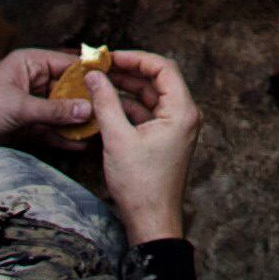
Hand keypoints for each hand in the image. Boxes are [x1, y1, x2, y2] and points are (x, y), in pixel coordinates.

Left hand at [0, 45, 103, 147]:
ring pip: (60, 110)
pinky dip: (62, 135)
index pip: (67, 64)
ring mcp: (28, 102)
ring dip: (76, 121)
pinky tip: (80, 143)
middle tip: (109, 113)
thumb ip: (54, 109)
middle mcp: (31, 79)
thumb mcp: (19, 107)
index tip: (113, 84)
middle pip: (66, 89)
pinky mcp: (24, 123)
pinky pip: (49, 127)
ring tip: (100, 131)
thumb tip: (87, 109)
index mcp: (29, 62)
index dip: (89, 74)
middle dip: (86, 102)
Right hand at [84, 50, 200, 244]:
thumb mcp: (118, 139)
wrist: (151, 222)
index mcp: (182, 110)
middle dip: (128, 72)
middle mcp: (184, 115)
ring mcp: (176, 128)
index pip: (163, 68)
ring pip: (151, 98)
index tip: (110, 57)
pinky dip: (129, 108)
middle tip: (100, 67)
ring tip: (99, 82)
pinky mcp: (165, 139)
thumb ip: (106, 103)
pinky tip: (106, 105)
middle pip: (157, 80)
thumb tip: (94, 76)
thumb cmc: (140, 184)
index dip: (136, 58)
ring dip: (127, 90)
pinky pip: (148, 114)